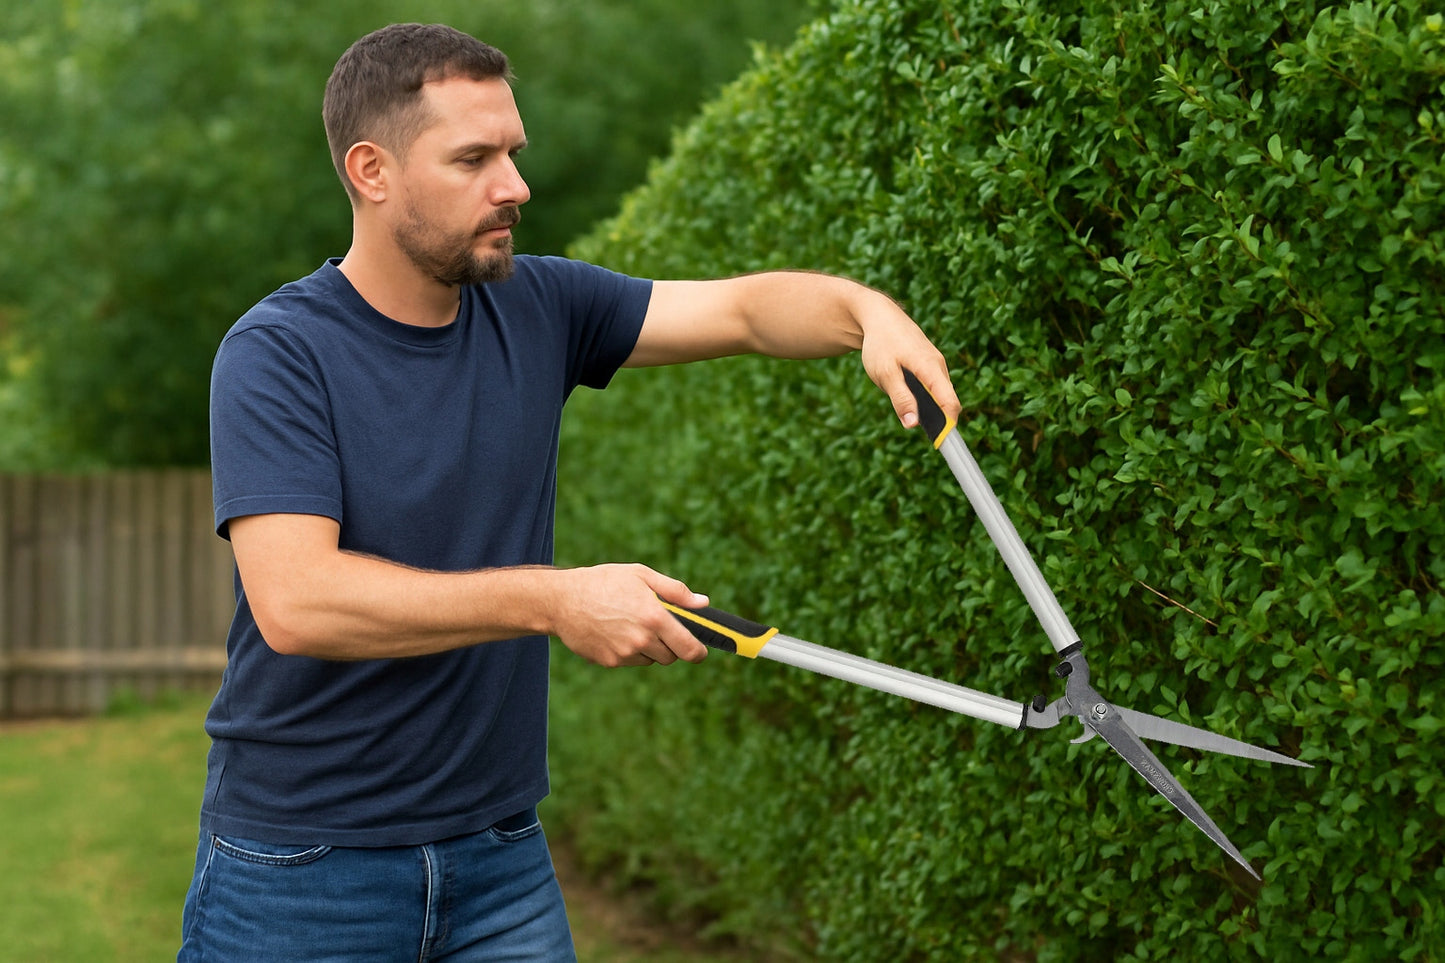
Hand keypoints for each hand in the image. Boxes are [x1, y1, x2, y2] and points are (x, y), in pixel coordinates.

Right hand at [549, 564, 710, 667]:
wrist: (562, 600)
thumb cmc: (604, 582)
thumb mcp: (642, 575)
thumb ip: (675, 591)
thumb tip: (702, 604)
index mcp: (655, 617)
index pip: (689, 649)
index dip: (699, 652)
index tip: (701, 650)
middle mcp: (642, 640)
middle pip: (672, 657)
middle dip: (672, 645)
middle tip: (659, 627)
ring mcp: (625, 654)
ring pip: (651, 660)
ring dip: (650, 648)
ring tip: (631, 624)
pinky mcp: (610, 662)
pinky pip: (631, 661)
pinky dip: (630, 651)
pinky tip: (615, 631)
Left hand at [855, 292, 960, 429]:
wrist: (879, 317)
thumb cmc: (880, 344)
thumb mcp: (885, 374)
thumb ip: (900, 399)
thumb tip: (913, 425)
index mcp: (930, 368)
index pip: (950, 402)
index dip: (950, 425)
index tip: (946, 444)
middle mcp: (938, 366)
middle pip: (946, 401)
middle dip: (940, 421)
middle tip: (928, 438)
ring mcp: (935, 365)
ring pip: (938, 394)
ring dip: (929, 409)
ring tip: (913, 416)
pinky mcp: (929, 366)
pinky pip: (932, 387)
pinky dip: (925, 399)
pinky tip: (911, 402)